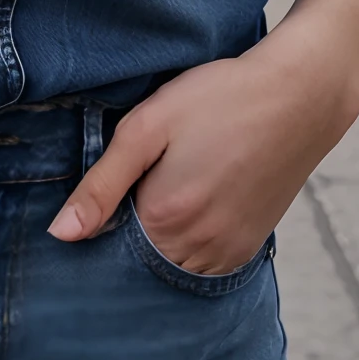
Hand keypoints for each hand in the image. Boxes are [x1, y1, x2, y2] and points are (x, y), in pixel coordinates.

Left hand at [47, 18, 358, 276]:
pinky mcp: (248, 248)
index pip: (108, 244)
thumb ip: (102, 183)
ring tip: (171, 182)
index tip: (113, 182)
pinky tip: (196, 194)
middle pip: (140, 259)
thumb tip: (60, 234)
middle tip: (144, 175)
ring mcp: (227, 254)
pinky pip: (204, 261)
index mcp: (164, 219)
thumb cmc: (220, 98)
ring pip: (172, 264)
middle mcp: (196, 250)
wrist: (299, 95)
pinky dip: (189, 241)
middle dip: (130, 229)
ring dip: (161, 237)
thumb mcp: (150, 125)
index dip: (101, 215)